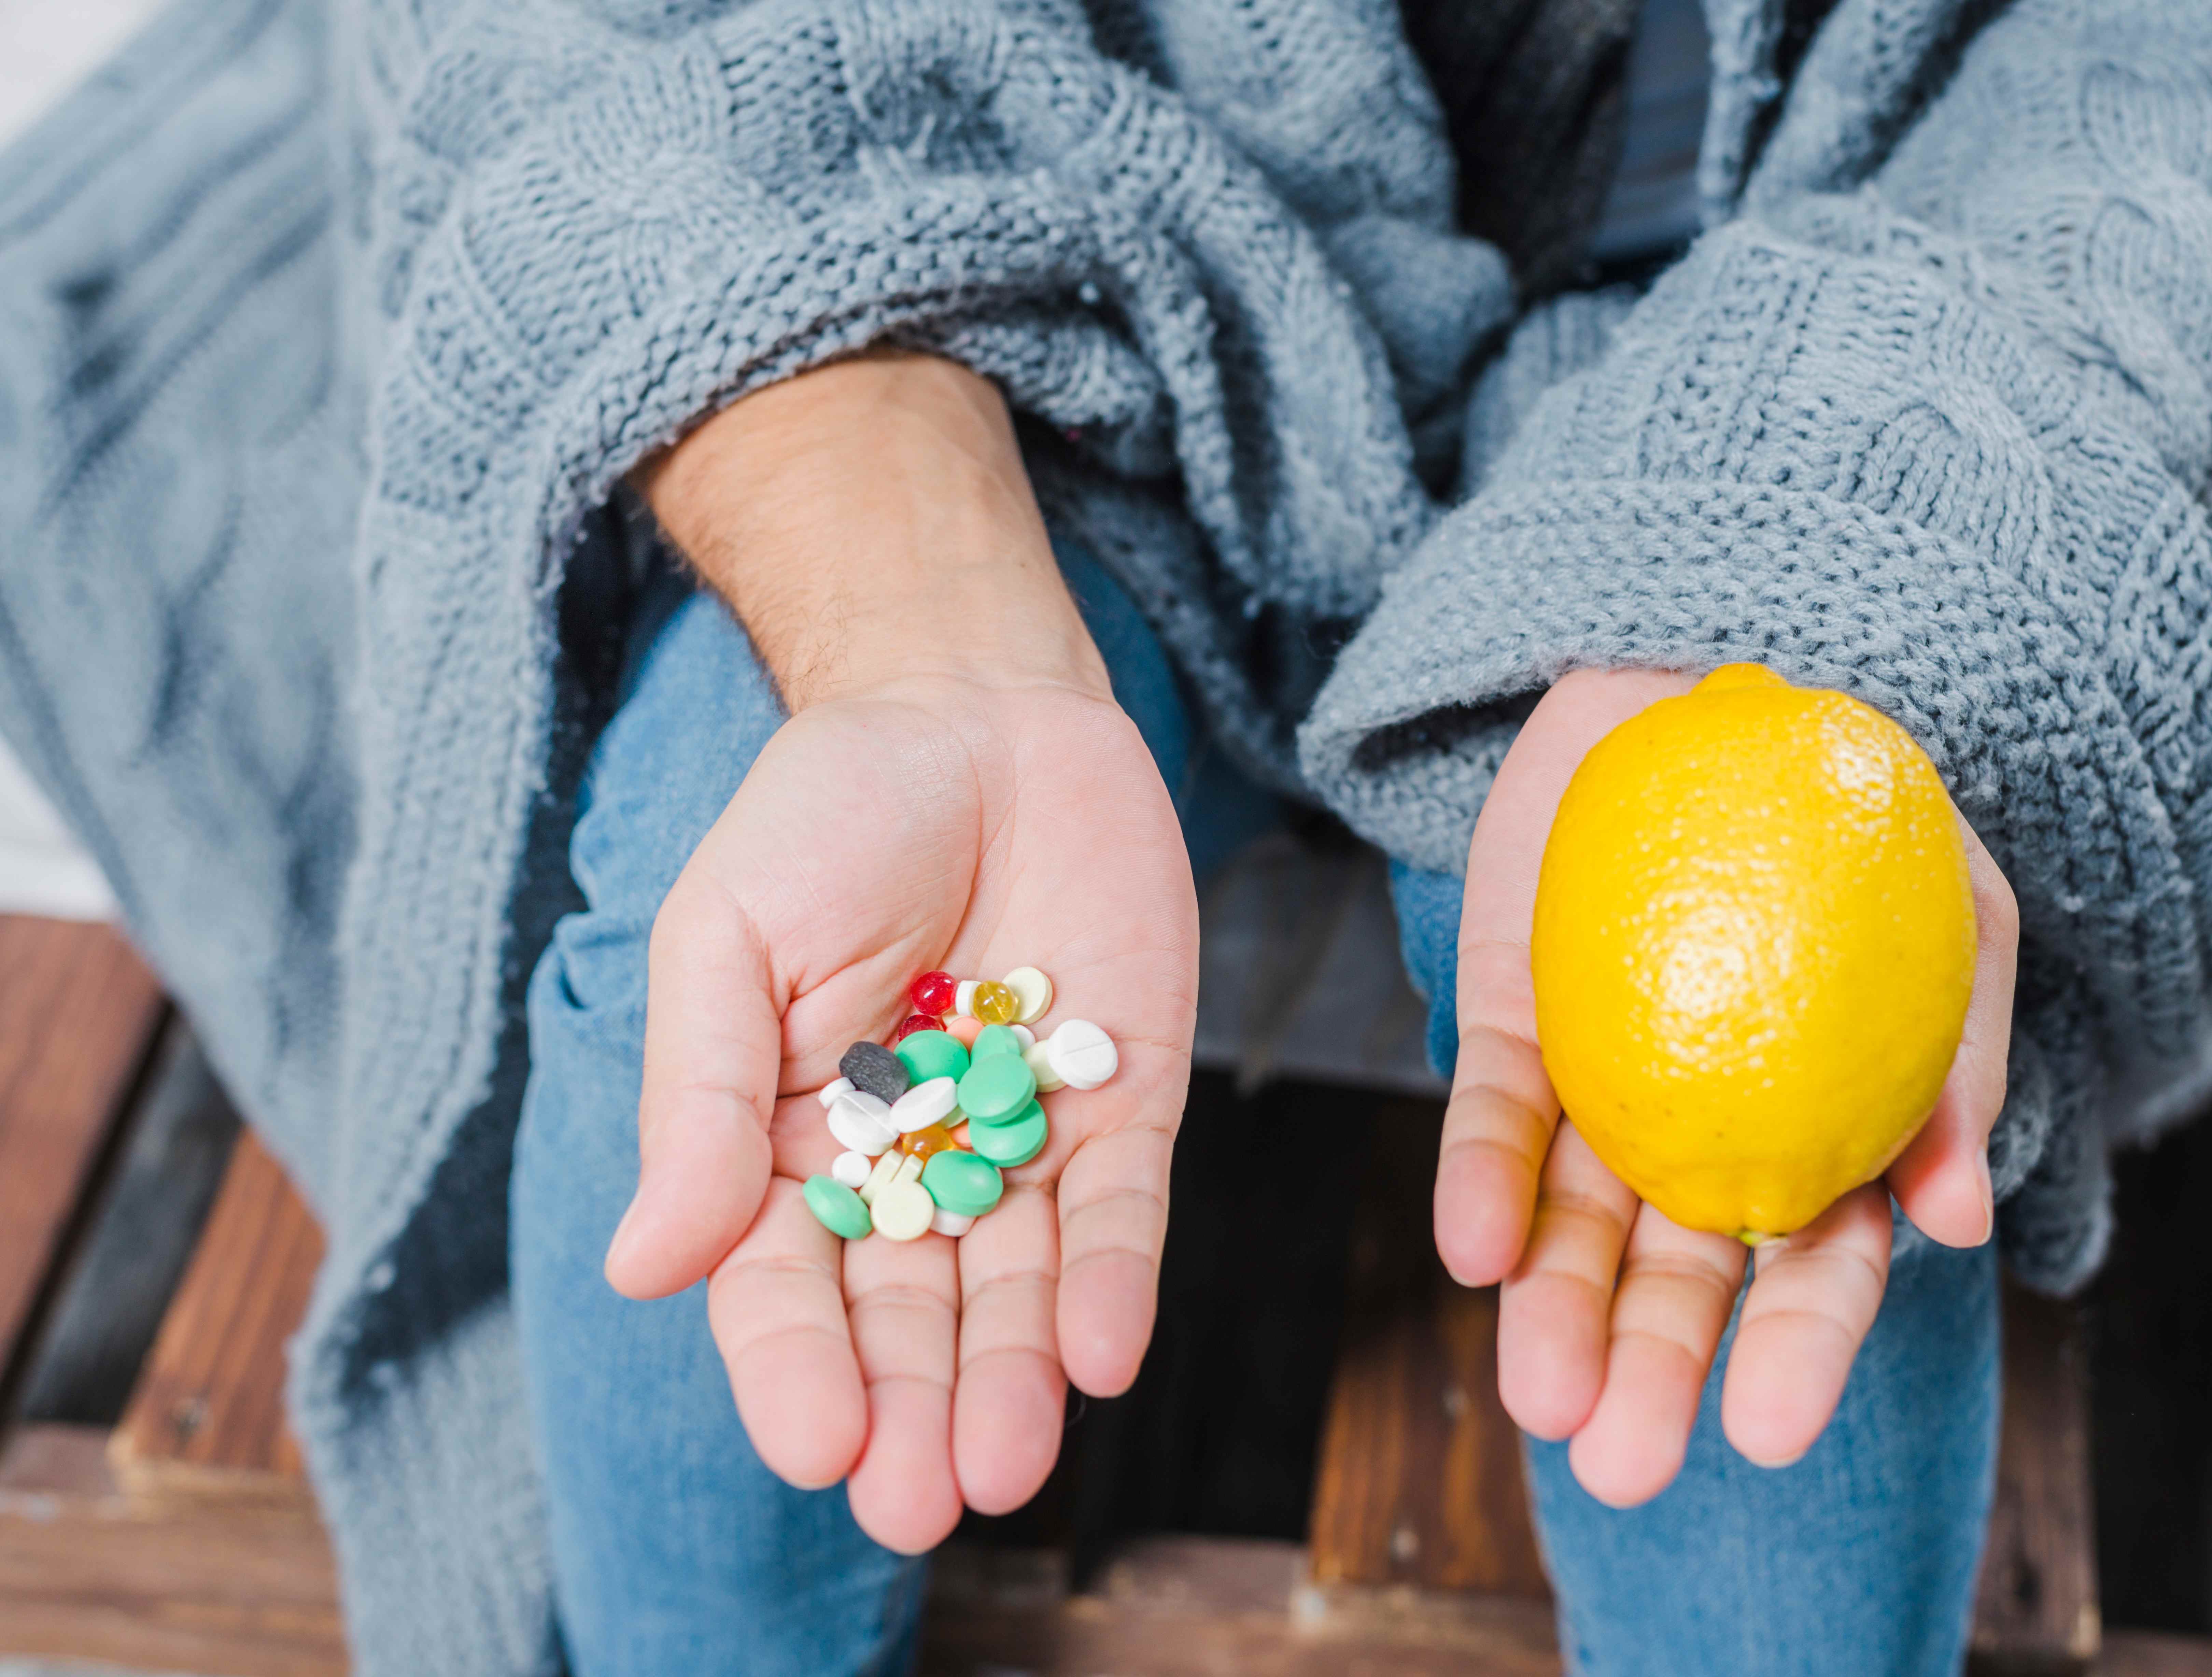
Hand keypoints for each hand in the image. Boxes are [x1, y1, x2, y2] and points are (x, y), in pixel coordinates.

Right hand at [602, 355, 1196, 1551]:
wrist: (972, 712)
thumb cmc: (825, 817)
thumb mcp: (727, 940)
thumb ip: (699, 1101)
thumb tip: (644, 1265)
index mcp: (791, 1147)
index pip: (786, 1286)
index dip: (798, 1370)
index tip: (819, 1446)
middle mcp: (910, 1166)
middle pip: (910, 1316)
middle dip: (917, 1409)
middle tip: (924, 1506)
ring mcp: (1021, 1139)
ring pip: (1019, 1286)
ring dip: (1015, 1378)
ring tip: (1009, 1465)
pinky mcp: (1121, 1100)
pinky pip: (1121, 1210)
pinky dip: (1113, 1281)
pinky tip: (1099, 1355)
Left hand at [1438, 668, 2017, 1505]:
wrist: (1718, 687)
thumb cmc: (1866, 819)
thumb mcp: (1962, 923)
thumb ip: (1961, 1064)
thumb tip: (1954, 1223)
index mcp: (1820, 1131)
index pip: (1816, 1265)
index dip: (1795, 1352)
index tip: (1764, 1433)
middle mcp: (1703, 1131)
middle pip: (1679, 1274)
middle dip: (1653, 1371)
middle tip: (1620, 1468)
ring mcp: (1603, 1079)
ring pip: (1570, 1221)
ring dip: (1553, 1308)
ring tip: (1539, 1396)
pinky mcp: (1513, 1019)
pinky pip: (1494, 1112)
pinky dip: (1480, 1179)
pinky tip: (1471, 1249)